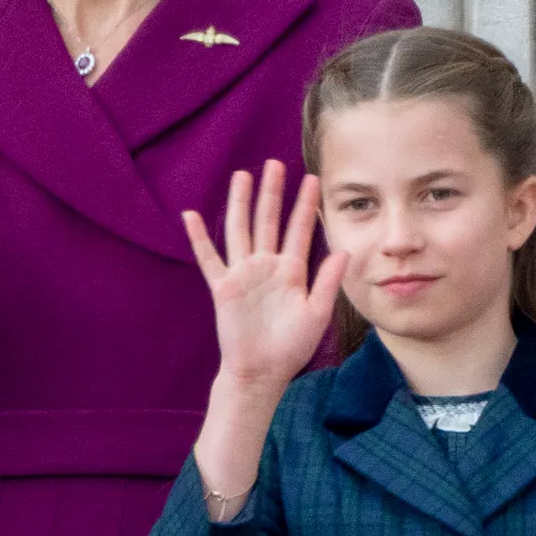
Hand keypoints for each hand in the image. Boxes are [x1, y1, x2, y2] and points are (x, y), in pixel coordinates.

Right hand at [183, 161, 341, 393]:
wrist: (261, 372)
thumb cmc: (291, 347)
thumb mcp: (317, 313)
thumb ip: (328, 281)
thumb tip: (344, 250)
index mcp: (291, 271)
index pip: (299, 230)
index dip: (306, 205)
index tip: (312, 179)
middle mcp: (266, 266)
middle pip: (268, 220)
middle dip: (272, 192)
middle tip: (276, 164)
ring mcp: (243, 274)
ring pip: (240, 229)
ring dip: (240, 203)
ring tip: (242, 175)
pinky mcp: (223, 287)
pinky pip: (209, 258)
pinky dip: (199, 237)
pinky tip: (191, 216)